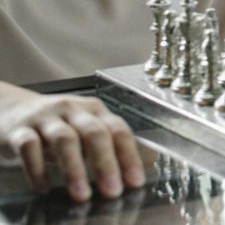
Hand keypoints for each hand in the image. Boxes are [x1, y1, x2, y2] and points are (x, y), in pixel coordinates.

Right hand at [0, 83, 143, 201]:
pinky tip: (44, 187)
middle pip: (94, 133)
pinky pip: (29, 147)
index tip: (134, 180)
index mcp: (94, 110)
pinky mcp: (19, 130)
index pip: (118, 130)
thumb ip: (102, 149)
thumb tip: (124, 178)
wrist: (11, 110)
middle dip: (106, 164)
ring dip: (75, 169)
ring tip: (81, 193)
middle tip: (112, 189)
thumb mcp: (82, 131)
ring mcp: (45, 118)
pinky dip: (37, 169)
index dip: (128, 156)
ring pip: (64, 139)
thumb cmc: (55, 126)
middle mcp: (72, 110)